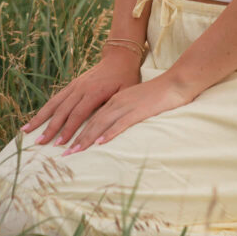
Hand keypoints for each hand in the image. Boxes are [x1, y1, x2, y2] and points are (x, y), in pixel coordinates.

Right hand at [21, 50, 141, 146]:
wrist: (119, 58)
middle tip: (39, 144)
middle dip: (50, 128)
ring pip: (54, 103)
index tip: (60, 145)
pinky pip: (56, 98)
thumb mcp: (126, 93)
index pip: (78, 114)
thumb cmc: (126, 78)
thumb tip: (107, 129)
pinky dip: (45, 109)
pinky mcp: (72, 85)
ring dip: (40, 118)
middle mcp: (81, 88)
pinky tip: (35, 119)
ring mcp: (75, 85)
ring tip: (26, 132)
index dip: (69, 130)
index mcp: (94, 92)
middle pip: (62, 111)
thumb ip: (116, 109)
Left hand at [61, 73, 192, 154]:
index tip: (62, 144)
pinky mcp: (138, 110)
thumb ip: (121, 114)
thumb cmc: (156, 95)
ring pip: (101, 123)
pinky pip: (121, 123)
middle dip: (75, 137)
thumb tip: (108, 131)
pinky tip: (101, 142)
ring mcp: (127, 105)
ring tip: (74, 151)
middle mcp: (116, 102)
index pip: (90, 116)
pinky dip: (109, 133)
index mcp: (114, 100)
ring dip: (87, 138)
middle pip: (91, 121)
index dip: (75, 130)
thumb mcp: (134, 103)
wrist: (175, 82)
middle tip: (61, 153)